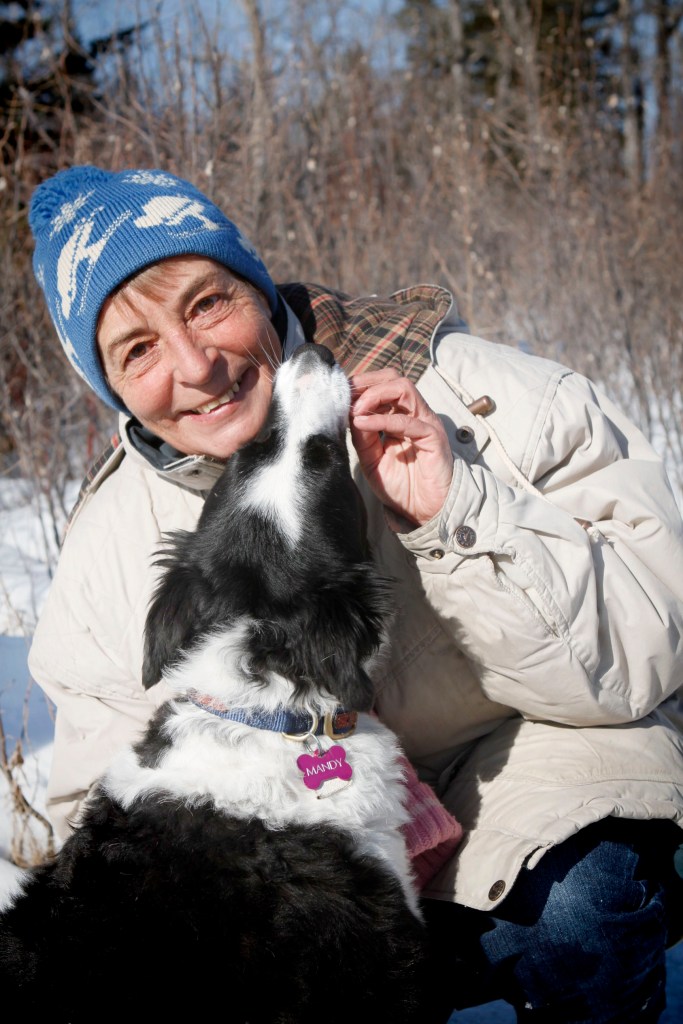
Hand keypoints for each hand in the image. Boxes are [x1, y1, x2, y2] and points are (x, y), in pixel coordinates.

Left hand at [349, 369, 453, 526]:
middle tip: (345, 396)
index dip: (359, 386)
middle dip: (365, 382)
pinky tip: (362, 424)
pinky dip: (382, 419)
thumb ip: (361, 437)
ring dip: (374, 395)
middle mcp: (415, 414)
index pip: (381, 386)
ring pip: (403, 388)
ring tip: (355, 411)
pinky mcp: (433, 437)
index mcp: (400, 417)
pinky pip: (408, 421)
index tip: (337, 394)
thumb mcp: (372, 459)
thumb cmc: (401, 486)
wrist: (424, 512)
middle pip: (393, 378)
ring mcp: (425, 423)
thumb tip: (347, 413)